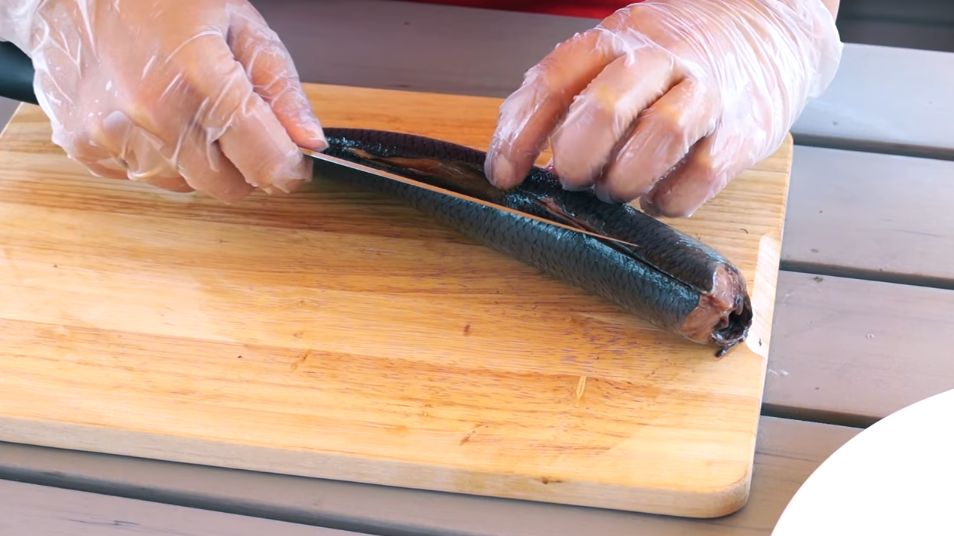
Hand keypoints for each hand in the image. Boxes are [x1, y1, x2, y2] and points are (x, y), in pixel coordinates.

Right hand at [0, 0, 323, 201]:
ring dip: (196, 160)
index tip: (291, 159)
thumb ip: (280, 88)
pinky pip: (138, 176)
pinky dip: (154, 155)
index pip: (267, 163)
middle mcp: (153, 114)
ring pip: (184, 185)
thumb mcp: (240, 24)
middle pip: (228, 186)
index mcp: (201, 79)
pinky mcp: (80, 143)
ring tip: (183, 106)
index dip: (288, 167)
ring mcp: (112, 133)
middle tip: (236, 125)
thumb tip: (310, 142)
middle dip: (244, 165)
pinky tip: (148, 114)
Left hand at [484, 0, 841, 216]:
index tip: (504, 175)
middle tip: (571, 178)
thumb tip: (515, 158)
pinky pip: (701, 176)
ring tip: (615, 189)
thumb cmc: (669, 61)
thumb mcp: (612, 58)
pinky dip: (668, 200)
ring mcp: (706, 93)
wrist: (763, 33)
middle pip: (606, 105)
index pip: (555, 81)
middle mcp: (661, 59)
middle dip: (576, 156)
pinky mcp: (742, 132)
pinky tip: (657, 198)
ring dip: (623, 179)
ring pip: (660, 136)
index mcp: (616, 39)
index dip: (522, 134)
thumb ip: (564, 99)